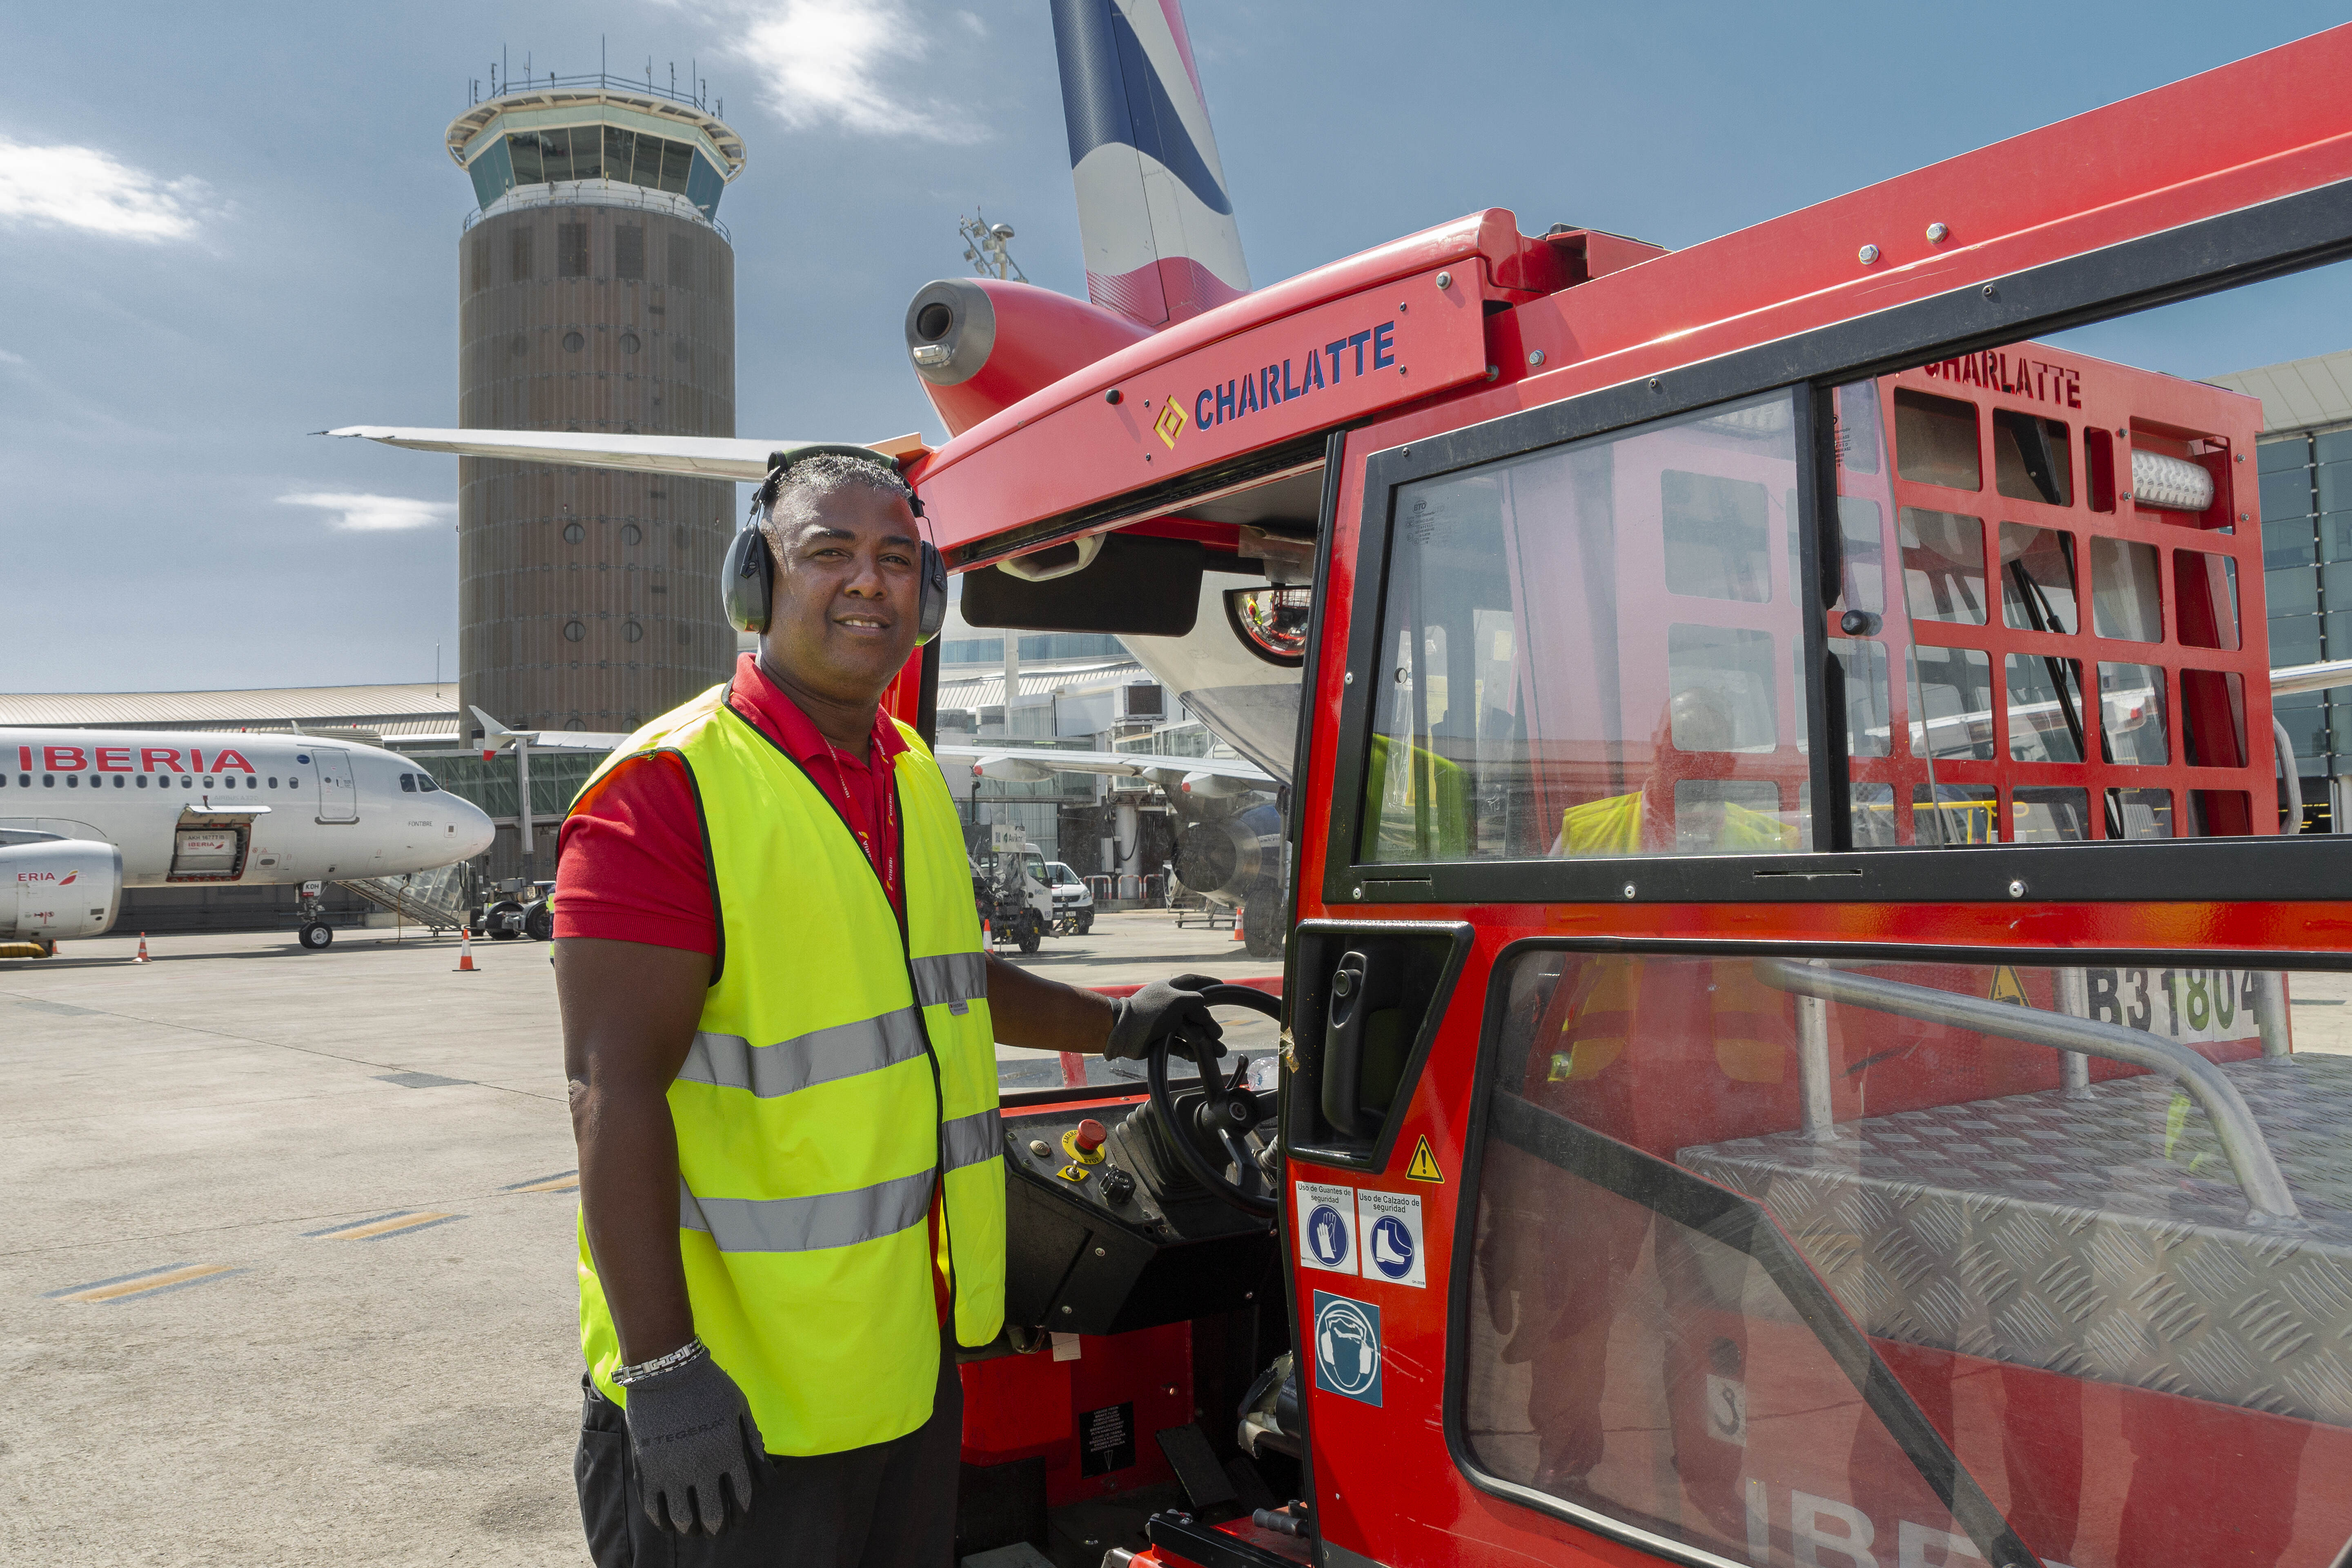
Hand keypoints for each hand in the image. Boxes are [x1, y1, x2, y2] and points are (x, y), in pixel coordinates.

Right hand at [621, 1347, 765, 1534]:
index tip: (742, 1517)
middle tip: (717, 1528)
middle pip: (713, 1514)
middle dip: (718, 1526)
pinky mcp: (647, 1468)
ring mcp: (672, 1469)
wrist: (667, 1370)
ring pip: (683, 1517)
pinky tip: (668, 1520)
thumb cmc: (709, 1384)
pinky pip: (654, 1507)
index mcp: (728, 1451)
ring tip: (693, 1527)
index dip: (744, 1512)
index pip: (742, 1496)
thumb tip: (765, 1470)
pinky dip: (662, 1519)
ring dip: (690, 1527)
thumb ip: (752, 1439)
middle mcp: (701, 1466)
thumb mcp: (739, 1406)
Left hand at [1105, 973, 1227, 1063]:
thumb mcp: (1178, 1000)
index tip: (1221, 986)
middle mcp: (1170, 1005)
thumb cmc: (1151, 1011)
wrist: (1124, 1032)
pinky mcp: (1161, 1040)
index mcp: (1171, 989)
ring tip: (1218, 1051)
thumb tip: (1203, 1006)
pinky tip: (1198, 1057)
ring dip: (1204, 1041)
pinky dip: (1189, 1051)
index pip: (1192, 981)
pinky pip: (1180, 1045)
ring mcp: (1165, 1023)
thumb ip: (1196, 1000)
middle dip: (1209, 1023)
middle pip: (1196, 1012)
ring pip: (1190, 1031)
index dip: (1208, 982)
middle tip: (1217, 1034)